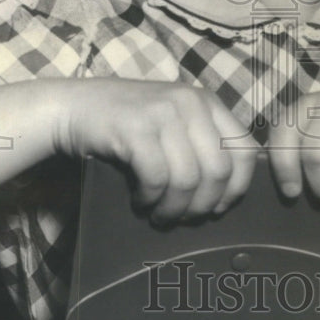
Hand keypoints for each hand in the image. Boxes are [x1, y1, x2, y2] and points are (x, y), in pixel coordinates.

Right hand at [53, 79, 256, 223]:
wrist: (73, 106)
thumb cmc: (127, 122)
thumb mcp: (174, 121)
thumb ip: (203, 142)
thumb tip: (227, 193)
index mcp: (207, 102)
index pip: (246, 149)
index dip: (237, 187)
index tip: (219, 207)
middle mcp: (191, 102)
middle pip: (219, 170)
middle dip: (203, 204)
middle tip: (184, 217)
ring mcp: (163, 112)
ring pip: (188, 179)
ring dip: (174, 208)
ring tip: (160, 215)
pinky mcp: (136, 127)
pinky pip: (157, 178)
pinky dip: (150, 199)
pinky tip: (141, 200)